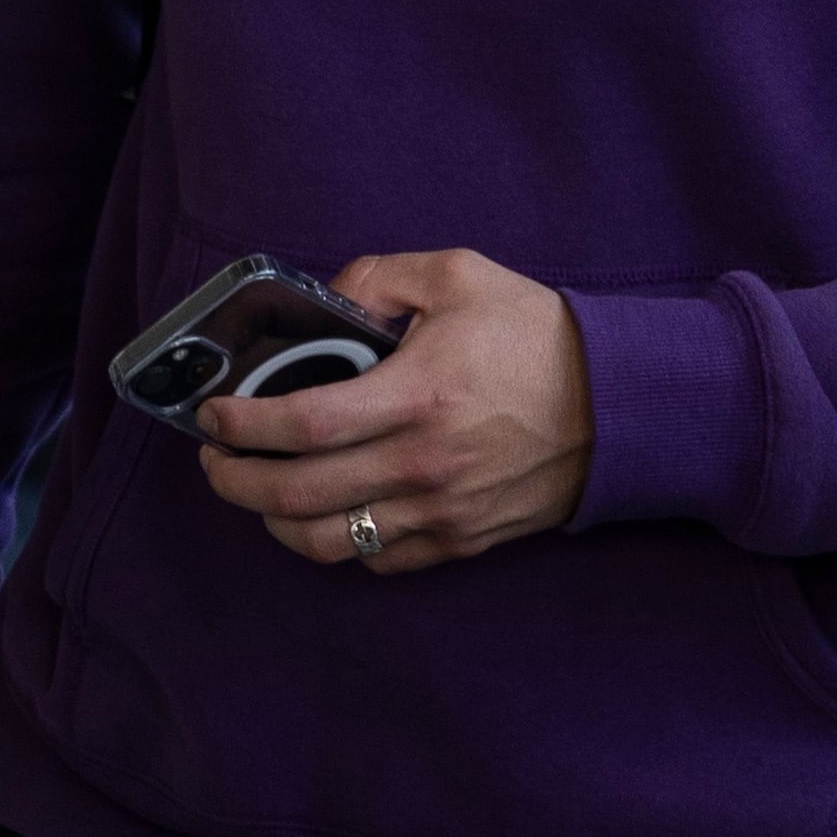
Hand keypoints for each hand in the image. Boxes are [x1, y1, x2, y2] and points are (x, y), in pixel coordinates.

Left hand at [193, 249, 593, 577]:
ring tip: (258, 493)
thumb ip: (380, 278)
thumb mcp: (460, 276)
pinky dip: (338, 544)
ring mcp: (441, 512)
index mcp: (416, 396)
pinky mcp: (461, 541)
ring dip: (275, 522)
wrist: (623, 404)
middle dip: (235, 481)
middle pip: (297, 495)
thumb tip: (328, 300)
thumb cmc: (540, 336)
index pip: (302, 424)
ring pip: (328, 542)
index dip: (242, 425)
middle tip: (214, 461)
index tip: (212, 416)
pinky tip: (325, 514)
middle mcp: (422, 465)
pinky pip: (378, 561)